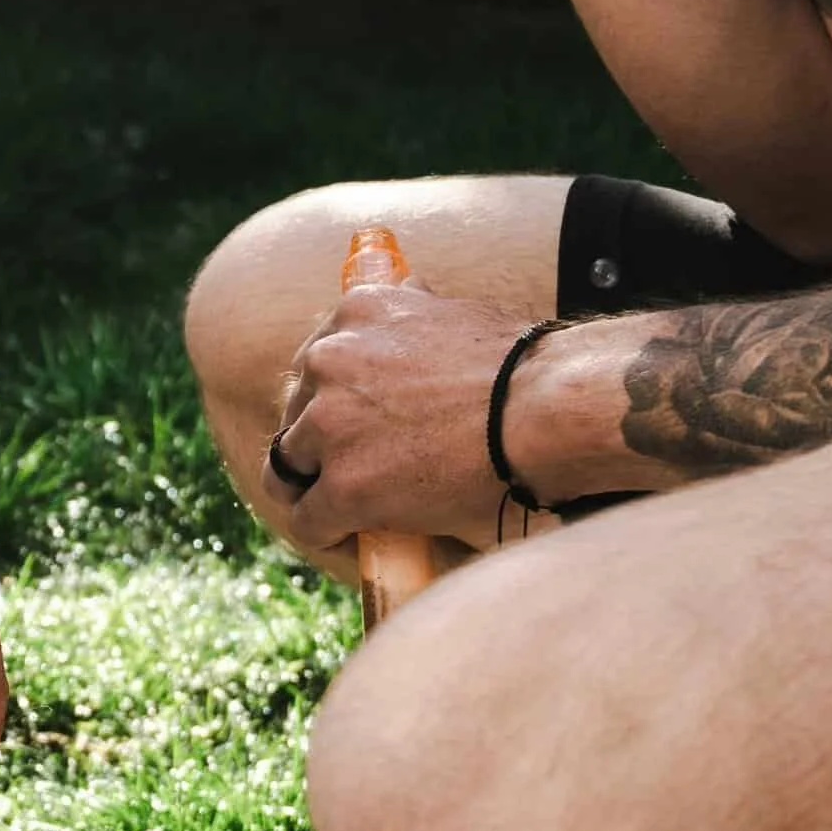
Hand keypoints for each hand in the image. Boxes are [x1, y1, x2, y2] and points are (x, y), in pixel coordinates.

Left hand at [269, 282, 531, 553]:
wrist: (542, 409)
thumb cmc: (519, 365)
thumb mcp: (451, 310)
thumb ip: (414, 308)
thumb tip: (407, 291)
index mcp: (354, 313)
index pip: (314, 365)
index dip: (329, 403)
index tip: (351, 426)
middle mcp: (328, 361)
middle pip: (295, 416)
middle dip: (318, 446)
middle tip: (353, 471)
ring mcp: (330, 425)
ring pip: (288, 471)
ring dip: (314, 490)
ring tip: (339, 511)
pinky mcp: (344, 486)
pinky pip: (308, 520)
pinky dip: (325, 533)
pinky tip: (348, 539)